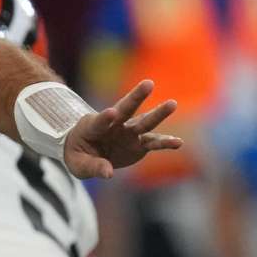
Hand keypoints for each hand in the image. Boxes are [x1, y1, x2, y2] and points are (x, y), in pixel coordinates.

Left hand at [63, 79, 182, 178]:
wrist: (86, 152)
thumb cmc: (78, 155)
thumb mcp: (78, 164)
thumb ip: (93, 167)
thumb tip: (109, 173)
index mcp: (92, 127)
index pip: (99, 121)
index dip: (104, 118)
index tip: (111, 113)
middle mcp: (113, 125)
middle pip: (125, 109)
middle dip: (136, 97)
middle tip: (148, 83)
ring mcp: (128, 133)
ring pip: (144, 121)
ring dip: (158, 113)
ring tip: (172, 103)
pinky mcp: (139, 144)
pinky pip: (153, 142)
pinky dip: (165, 142)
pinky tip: (178, 143)